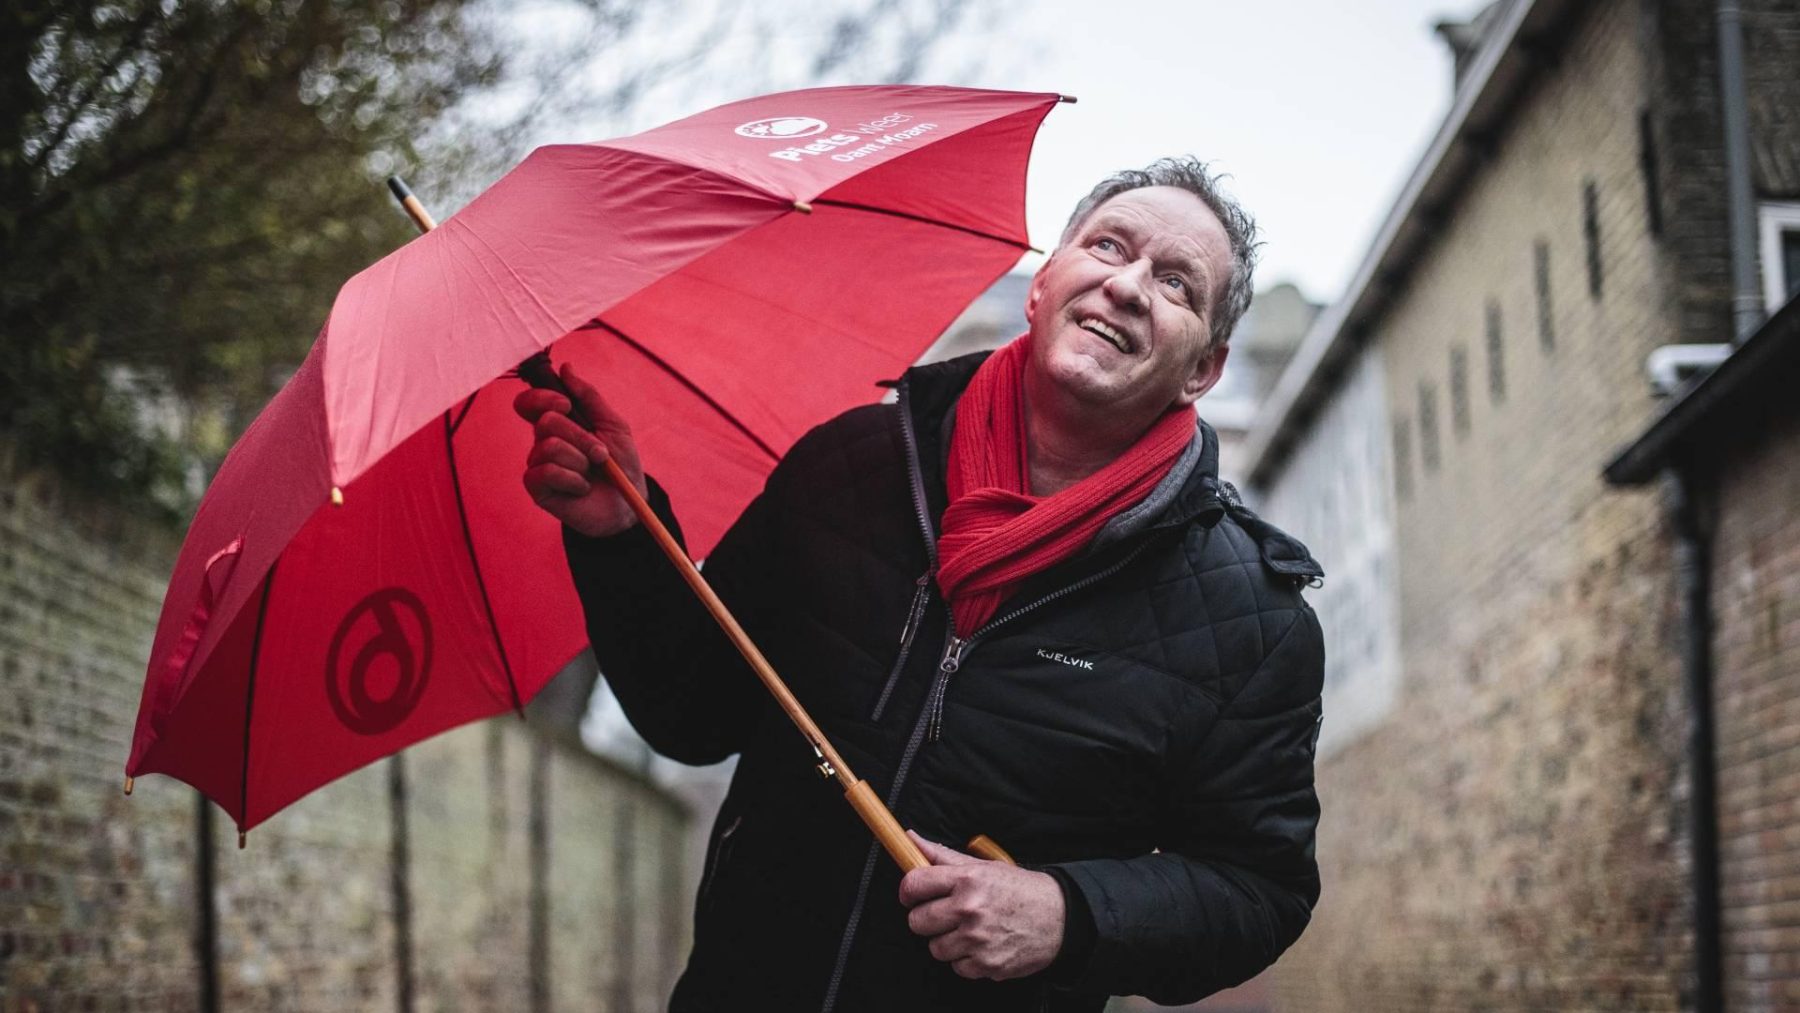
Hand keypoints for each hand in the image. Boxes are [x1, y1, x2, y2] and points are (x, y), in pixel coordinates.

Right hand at [512, 364, 648, 537]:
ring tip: (591, 472)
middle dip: (581, 437)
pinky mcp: (537, 489)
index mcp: (558, 423)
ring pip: (549, 447)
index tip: (566, 405)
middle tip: (599, 453)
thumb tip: (566, 367)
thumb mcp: (613, 425)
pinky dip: (572, 479)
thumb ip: (589, 396)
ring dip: (580, 460)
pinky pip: (545, 472)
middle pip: (546, 422)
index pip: (529, 402)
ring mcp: (538, 465)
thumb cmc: (621, 464)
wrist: (628, 504)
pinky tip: (581, 488)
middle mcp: (543, 442)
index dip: (542, 398)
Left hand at [897, 831, 1064, 980]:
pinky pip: (957, 967)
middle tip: (945, 915)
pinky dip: (967, 960)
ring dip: (947, 942)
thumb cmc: (1019, 890)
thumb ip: (943, 855)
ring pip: (935, 948)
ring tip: (968, 931)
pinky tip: (982, 946)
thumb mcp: (984, 866)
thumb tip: (909, 838)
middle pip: (917, 922)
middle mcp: (970, 909)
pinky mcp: (988, 964)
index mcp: (968, 879)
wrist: (1061, 917)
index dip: (908, 892)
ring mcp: (978, 939)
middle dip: (927, 919)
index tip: (913, 896)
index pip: (914, 885)